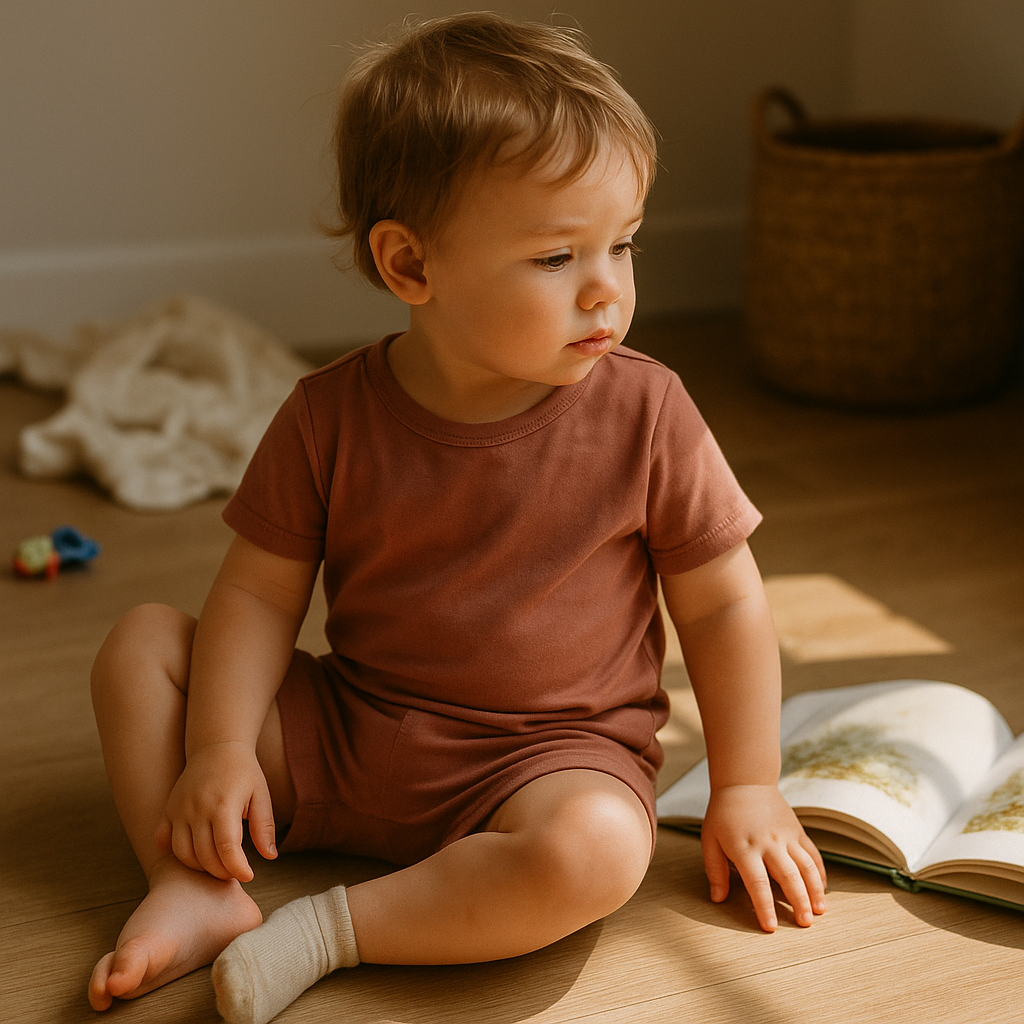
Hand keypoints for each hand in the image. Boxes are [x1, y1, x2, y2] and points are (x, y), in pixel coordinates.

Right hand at [156, 742, 276, 881]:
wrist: (217, 747)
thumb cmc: (244, 772)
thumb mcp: (261, 795)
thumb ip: (264, 827)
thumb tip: (270, 857)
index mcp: (223, 805)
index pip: (227, 849)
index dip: (237, 868)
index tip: (248, 876)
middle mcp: (197, 808)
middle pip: (204, 856)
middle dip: (222, 872)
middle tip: (235, 871)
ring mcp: (179, 809)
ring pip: (182, 853)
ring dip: (200, 867)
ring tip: (217, 864)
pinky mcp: (168, 809)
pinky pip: (163, 841)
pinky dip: (176, 853)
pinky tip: (194, 852)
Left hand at [701, 784, 826, 930]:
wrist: (744, 781)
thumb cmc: (723, 813)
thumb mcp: (710, 839)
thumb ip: (715, 870)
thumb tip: (717, 898)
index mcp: (745, 847)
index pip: (757, 883)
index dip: (765, 907)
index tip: (770, 927)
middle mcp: (769, 843)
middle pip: (788, 877)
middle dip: (798, 903)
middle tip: (804, 925)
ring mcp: (786, 836)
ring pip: (806, 867)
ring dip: (814, 891)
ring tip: (819, 911)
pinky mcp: (797, 831)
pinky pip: (812, 854)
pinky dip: (819, 872)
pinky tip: (822, 889)